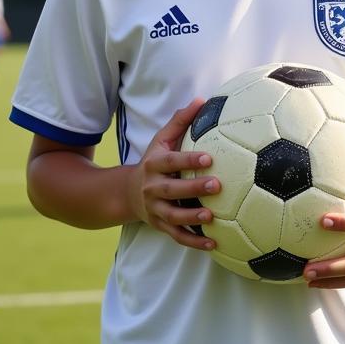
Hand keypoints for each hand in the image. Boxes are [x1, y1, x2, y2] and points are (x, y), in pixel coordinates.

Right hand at [128, 99, 220, 250]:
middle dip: (193, 188)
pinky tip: (214, 243)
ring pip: (173, 217)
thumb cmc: (155, 162)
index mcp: (154, 165)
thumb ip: (180, 121)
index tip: (209, 158)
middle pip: (172, 190)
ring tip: (212, 217)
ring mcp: (155, 209)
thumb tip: (202, 100)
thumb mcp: (161, 140)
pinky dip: (195, 242)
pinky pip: (177, 237)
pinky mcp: (161, 226)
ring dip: (192, 218)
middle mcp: (152, 188)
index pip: (171, 161)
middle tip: (217, 185)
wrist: (128, 193)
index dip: (188, 160)